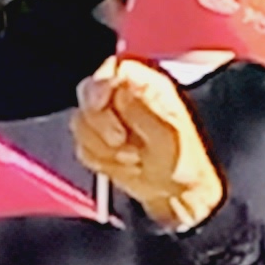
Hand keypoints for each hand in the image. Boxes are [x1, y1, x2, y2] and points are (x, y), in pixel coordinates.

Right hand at [70, 59, 225, 230]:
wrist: (178, 195)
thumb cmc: (184, 164)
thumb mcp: (168, 136)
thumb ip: (141, 111)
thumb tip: (119, 90)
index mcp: (149, 86)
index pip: (112, 69)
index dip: (99, 85)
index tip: (99, 105)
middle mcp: (127, 96)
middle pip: (88, 92)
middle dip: (100, 123)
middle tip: (122, 143)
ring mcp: (110, 118)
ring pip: (81, 121)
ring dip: (103, 146)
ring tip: (132, 158)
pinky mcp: (99, 140)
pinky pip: (81, 145)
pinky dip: (99, 159)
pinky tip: (122, 164)